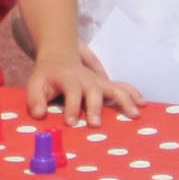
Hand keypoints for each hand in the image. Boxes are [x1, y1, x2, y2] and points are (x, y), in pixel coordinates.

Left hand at [25, 43, 139, 123]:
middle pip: (93, 92)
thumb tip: (38, 115)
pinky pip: (122, 87)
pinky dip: (133, 94)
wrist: (60, 54)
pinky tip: (143, 104)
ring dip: (124, 101)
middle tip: (96, 124)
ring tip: (134, 114)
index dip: (72, 107)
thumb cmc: (47, 75)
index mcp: (68, 79)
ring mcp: (98, 81)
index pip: (71, 93)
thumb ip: (36, 99)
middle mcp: (86, 80)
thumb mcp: (36, 83)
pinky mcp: (105, 83)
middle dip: (96, 108)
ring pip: (114, 88)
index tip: (71, 123)